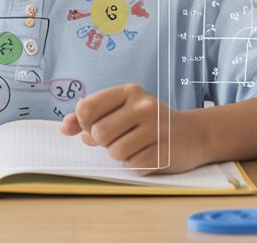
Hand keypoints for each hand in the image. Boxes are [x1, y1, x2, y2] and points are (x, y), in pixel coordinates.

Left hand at [60, 84, 203, 174]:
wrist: (192, 135)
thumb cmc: (149, 122)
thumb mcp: (121, 110)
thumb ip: (90, 117)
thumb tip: (64, 127)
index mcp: (128, 91)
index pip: (87, 107)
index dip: (83, 123)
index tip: (93, 127)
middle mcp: (143, 106)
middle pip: (99, 132)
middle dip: (102, 142)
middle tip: (118, 138)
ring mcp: (156, 128)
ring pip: (114, 151)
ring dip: (119, 155)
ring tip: (135, 146)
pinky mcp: (165, 152)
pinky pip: (132, 165)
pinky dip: (135, 165)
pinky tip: (148, 155)